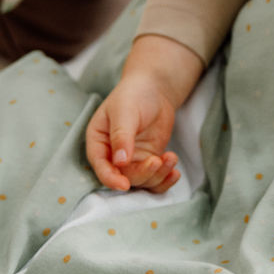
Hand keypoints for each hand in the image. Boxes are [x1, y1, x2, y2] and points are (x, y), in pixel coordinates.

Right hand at [85, 72, 180, 193]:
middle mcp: (112, 155)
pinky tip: (175, 171)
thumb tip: (120, 162)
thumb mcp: (125, 111)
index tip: (125, 185)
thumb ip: (121, 136)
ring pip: (142, 181)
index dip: (110, 179)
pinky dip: (165, 179)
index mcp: (99, 141)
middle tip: (157, 161)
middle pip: (124, 176)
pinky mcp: (149, 160)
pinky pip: (156, 178)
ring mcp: (132, 160)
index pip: (101, 166)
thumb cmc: (133, 95)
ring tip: (171, 158)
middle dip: (142, 173)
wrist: (154, 89)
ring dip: (158, 175)